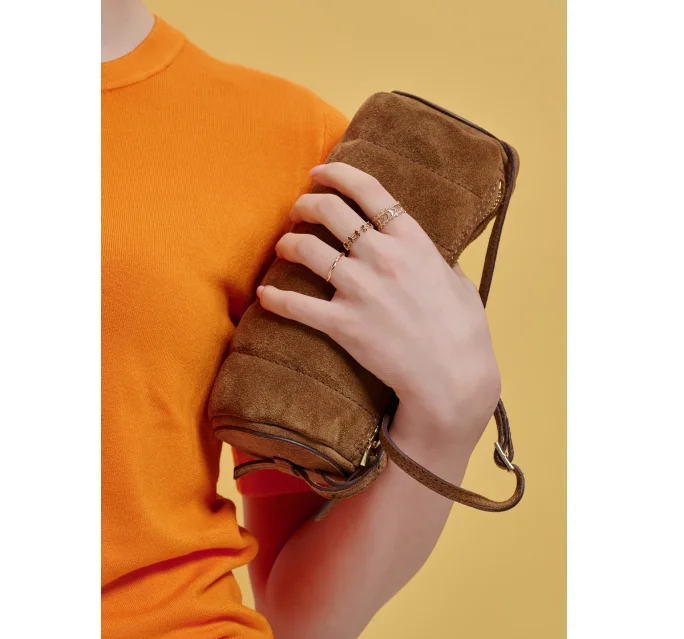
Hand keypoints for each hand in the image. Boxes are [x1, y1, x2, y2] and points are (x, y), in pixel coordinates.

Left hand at [257, 162, 500, 454]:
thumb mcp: (459, 281)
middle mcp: (382, 256)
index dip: (337, 173)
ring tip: (283, 245)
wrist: (453, 377)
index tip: (319, 172)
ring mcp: (360, 289)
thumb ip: (437, 259)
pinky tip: (263, 294)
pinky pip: (295, 305)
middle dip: (305, 203)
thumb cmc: (463, 332)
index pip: (368, 190)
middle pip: (329, 211)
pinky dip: (274, 298)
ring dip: (287, 242)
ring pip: (306, 249)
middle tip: (298, 210)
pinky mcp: (343, 323)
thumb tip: (424, 250)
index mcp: (412, 240)